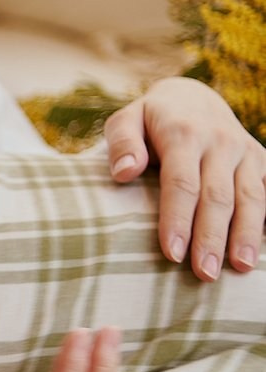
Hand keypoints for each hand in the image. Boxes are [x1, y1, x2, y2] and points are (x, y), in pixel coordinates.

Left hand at [103, 76, 265, 278]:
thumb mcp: (126, 119)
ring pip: (252, 197)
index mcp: (184, 133)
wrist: (192, 97)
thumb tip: (124, 173)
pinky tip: (260, 250)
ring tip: (240, 268)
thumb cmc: (150, 119)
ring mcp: (245, 151)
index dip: (178, 219)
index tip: (172, 254)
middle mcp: (220, 142)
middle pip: (218, 196)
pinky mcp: (262, 160)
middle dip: (212, 237)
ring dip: (246, 234)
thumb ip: (121, 143)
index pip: (182, 182)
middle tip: (205, 274)